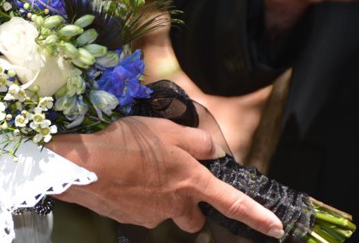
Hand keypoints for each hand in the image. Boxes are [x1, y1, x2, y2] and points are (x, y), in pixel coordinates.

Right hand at [47, 116, 283, 237]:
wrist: (84, 166)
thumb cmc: (127, 144)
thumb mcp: (167, 129)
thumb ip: (196, 141)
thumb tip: (212, 151)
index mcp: (192, 182)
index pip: (233, 203)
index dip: (257, 216)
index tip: (276, 229)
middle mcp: (175, 205)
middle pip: (194, 218)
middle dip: (190, 206)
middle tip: (174, 182)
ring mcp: (150, 215)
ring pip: (163, 211)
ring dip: (157, 195)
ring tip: (137, 169)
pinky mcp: (128, 218)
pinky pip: (139, 208)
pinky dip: (134, 195)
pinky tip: (121, 177)